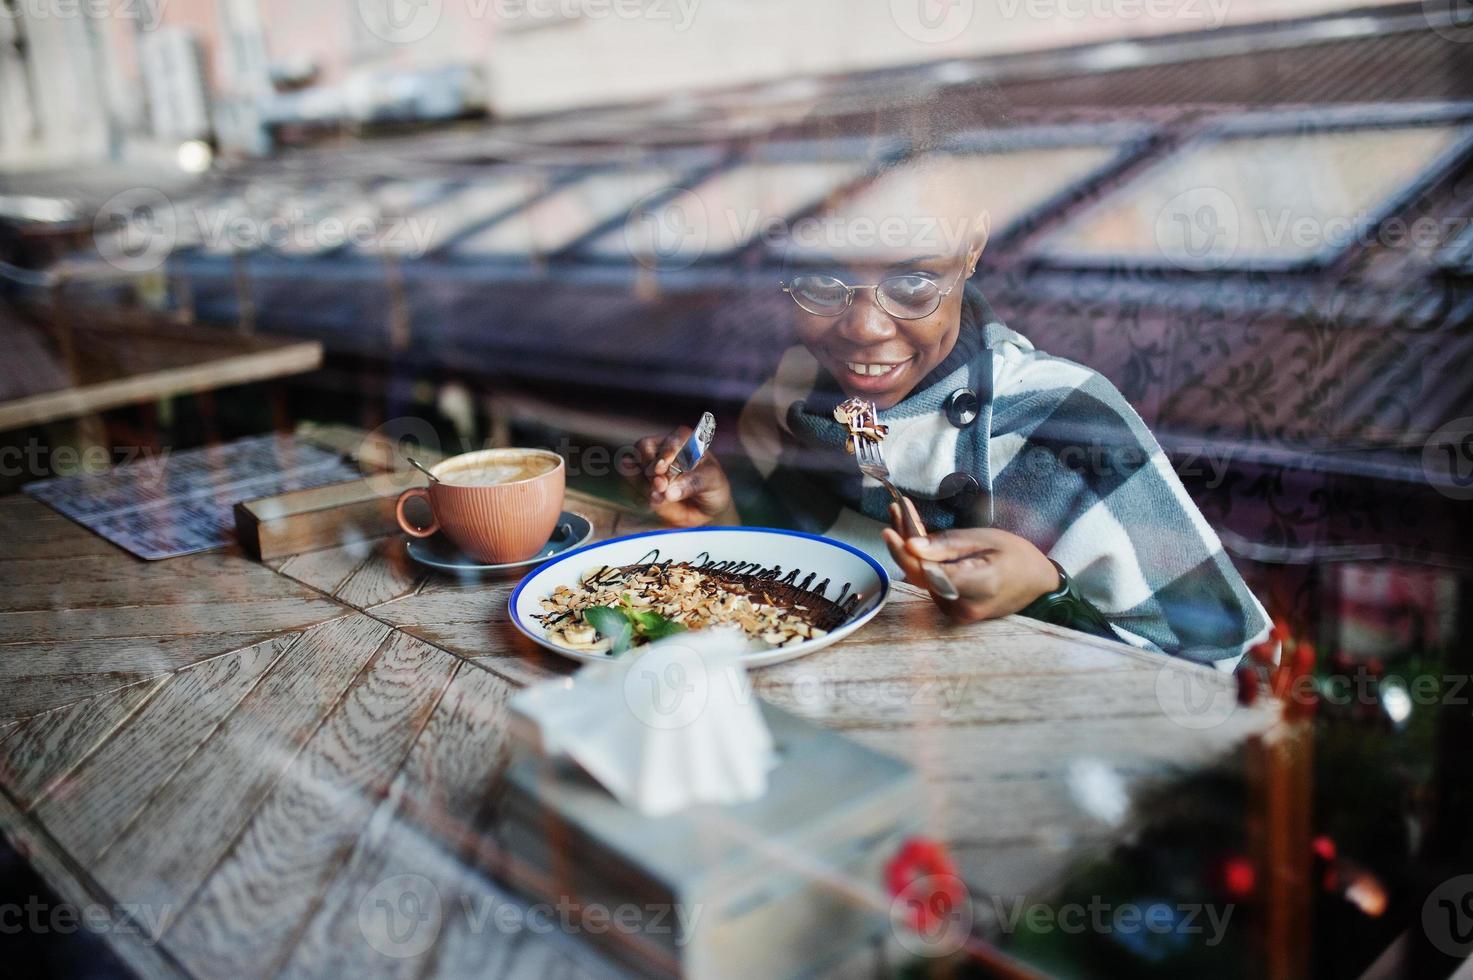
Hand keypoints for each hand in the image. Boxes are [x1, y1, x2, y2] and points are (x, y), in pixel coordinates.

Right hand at [629, 426, 735, 527]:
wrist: (704, 510)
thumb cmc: (712, 488)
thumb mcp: (712, 482)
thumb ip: (693, 482)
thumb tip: (668, 491)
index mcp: (686, 440)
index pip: (671, 440)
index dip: (666, 452)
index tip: (662, 468)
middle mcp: (664, 447)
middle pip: (644, 448)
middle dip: (651, 470)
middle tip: (660, 487)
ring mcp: (649, 463)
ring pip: (632, 463)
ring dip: (642, 482)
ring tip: (657, 498)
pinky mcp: (640, 479)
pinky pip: (629, 480)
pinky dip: (637, 491)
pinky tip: (652, 500)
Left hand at [881, 501, 1058, 622]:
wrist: (1038, 583)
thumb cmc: (1017, 556)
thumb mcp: (986, 539)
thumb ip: (948, 545)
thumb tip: (911, 547)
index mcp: (976, 586)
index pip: (928, 573)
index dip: (904, 554)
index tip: (889, 531)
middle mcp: (963, 605)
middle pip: (920, 574)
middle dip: (903, 542)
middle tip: (895, 511)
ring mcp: (958, 612)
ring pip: (922, 577)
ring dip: (910, 549)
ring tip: (903, 516)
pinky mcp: (954, 610)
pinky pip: (930, 583)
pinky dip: (921, 560)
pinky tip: (916, 538)